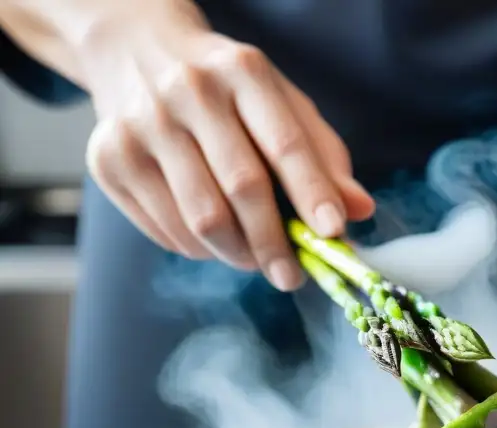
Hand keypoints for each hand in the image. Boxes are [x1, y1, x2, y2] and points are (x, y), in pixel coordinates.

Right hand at [79, 5, 374, 289]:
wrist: (138, 52)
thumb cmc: (230, 93)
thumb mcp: (284, 107)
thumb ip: (324, 159)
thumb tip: (359, 211)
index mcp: (243, 72)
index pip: (285, 142)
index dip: (312, 193)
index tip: (333, 234)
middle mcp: (188, 91)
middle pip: (241, 187)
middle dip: (274, 244)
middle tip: (291, 276)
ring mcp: (141, 124)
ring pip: (201, 219)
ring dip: (237, 254)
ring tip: (255, 258)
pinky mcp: (107, 157)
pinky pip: (166, 230)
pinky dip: (198, 250)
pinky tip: (212, 239)